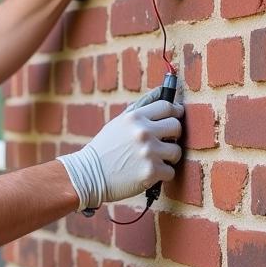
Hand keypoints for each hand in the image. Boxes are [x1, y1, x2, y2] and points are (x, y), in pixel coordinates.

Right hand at [56, 93, 183, 209]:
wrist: (89, 175)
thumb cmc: (104, 148)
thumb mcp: (117, 123)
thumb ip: (140, 109)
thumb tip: (160, 91)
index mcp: (134, 117)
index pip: (167, 107)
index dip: (175, 112)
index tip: (176, 117)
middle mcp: (143, 132)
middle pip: (177, 127)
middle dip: (173, 135)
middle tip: (163, 142)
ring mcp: (149, 152)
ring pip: (177, 151)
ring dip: (168, 157)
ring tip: (153, 160)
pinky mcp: (151, 172)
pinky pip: (170, 172)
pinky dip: (161, 174)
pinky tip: (148, 173)